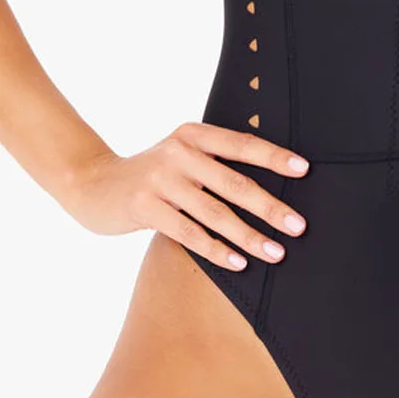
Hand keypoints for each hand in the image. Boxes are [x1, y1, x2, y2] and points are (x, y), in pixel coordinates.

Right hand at [63, 122, 310, 271]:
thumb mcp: (181, 155)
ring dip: (249, 235)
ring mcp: (161, 179)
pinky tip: (239, 263)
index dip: (274, 157)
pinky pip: (189, 233)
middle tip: (299, 225)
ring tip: (276, 252)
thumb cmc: (152, 174)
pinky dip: (217, 250)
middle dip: (270, 207)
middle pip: (235, 183)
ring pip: (215, 212)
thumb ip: (215, 162)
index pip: (242, 145)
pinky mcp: (145, 207)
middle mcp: (179, 153)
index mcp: (194, 134)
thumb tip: (269, 186)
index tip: (304, 170)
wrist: (94, 183)